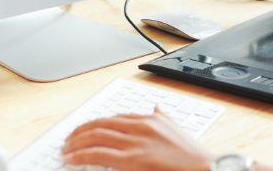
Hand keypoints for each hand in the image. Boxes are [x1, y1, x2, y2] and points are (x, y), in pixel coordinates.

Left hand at [63, 108, 212, 170]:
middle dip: (81, 131)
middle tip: (70, 139)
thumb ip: (164, 118)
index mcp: (150, 120)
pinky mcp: (132, 161)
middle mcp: (140, 127)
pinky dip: (81, 155)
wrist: (206, 169)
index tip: (86, 130)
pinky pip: (99, 155)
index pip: (115, 117)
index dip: (96, 123)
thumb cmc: (194, 156)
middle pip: (101, 124)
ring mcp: (135, 143)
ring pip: (96, 137)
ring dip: (76, 142)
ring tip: (66, 149)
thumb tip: (157, 108)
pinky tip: (71, 158)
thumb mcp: (178, 129)